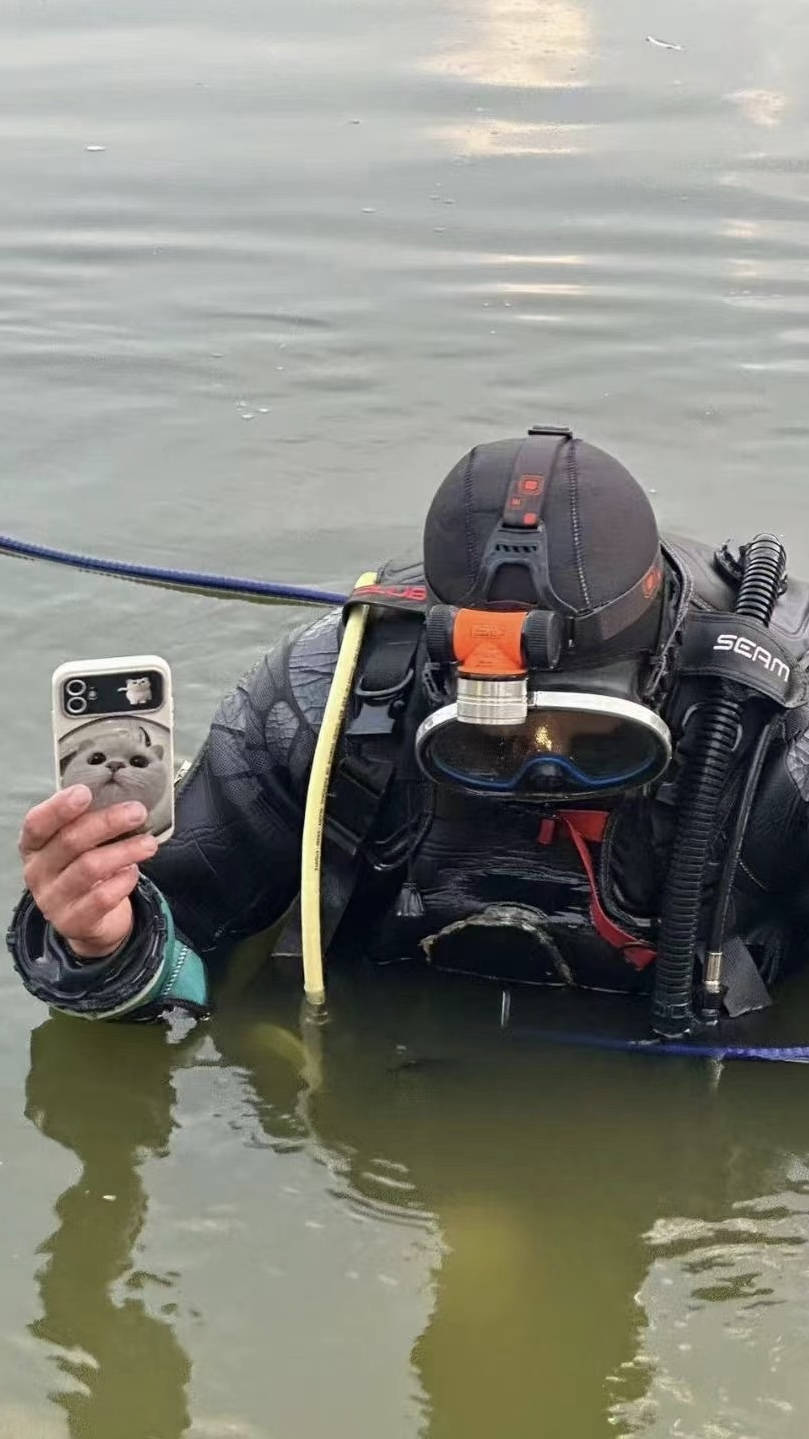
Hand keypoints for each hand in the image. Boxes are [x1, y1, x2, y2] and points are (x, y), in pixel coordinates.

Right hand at [18, 785, 157, 958]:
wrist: (88, 920)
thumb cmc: (82, 869)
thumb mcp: (77, 846)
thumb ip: (87, 823)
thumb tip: (122, 797)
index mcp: (34, 847)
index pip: (36, 823)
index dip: (59, 807)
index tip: (85, 792)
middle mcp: (37, 873)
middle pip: (70, 842)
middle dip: (108, 822)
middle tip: (137, 812)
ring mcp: (52, 900)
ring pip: (90, 868)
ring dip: (124, 851)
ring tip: (148, 843)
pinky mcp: (73, 921)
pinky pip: (102, 897)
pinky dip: (123, 881)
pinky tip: (134, 871)